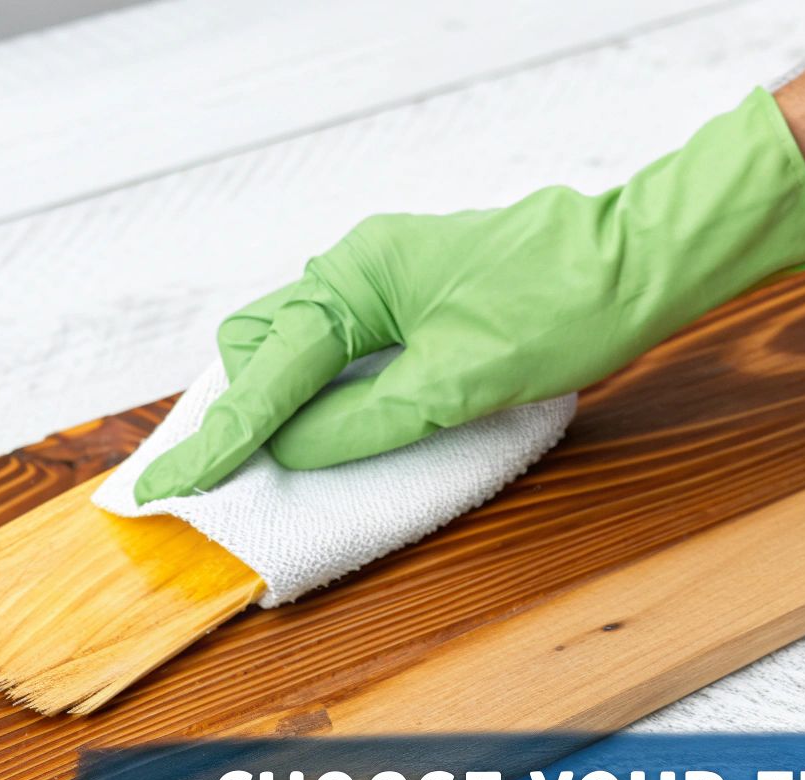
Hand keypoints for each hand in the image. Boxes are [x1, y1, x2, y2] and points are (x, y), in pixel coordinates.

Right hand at [132, 88, 804, 503]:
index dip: (218, 438)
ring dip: (284, 406)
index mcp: (357, 275)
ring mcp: (387, 281)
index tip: (164, 490)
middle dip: (240, 412)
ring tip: (270, 469)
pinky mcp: (416, 302)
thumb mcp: (459, 382)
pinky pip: (344, 349)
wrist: (639, 266)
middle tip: (226, 481)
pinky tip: (335, 431)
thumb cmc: (563, 307)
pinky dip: (328, 394)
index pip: (266, 370)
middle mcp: (359, 269)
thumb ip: (366, 420)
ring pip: (301, 347)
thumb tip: (291, 449)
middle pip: (263, 346)